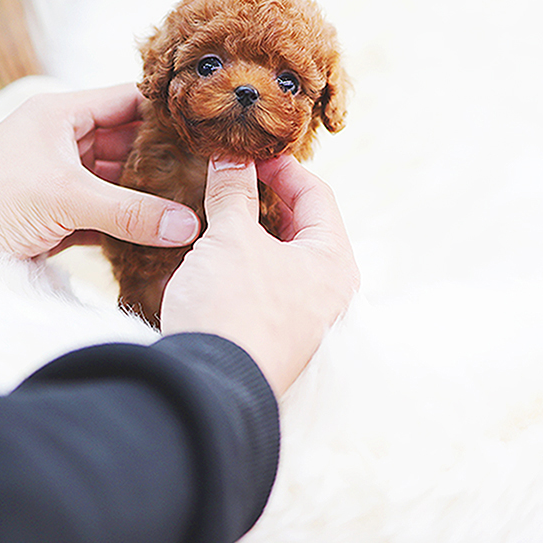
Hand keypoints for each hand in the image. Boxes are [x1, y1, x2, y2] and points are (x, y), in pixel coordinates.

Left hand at [0, 85, 200, 256]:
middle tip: (213, 173)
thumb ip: (130, 212)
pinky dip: (128, 225)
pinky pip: (103, 214)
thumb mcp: (64, 201)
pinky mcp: (55, 214)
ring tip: (196, 205)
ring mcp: (59, 178)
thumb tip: (189, 226)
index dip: (168, 113)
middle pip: (128, 143)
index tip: (212, 128)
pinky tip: (162, 235)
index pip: (129, 101)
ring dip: (149, 195)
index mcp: (60, 114)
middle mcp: (62, 140)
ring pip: (117, 181)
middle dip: (165, 160)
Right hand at [161, 156, 358, 395]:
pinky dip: (239, 268)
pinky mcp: (273, 340)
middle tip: (229, 181)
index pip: (317, 194)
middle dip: (263, 201)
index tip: (245, 154)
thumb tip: (230, 158)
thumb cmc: (232, 309)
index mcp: (334, 262)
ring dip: (248, 235)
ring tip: (215, 217)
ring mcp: (302, 321)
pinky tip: (209, 260)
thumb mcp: (230, 236)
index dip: (280, 167)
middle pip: (300, 228)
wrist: (208, 387)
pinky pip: (262, 290)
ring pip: (278, 260)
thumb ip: (232, 192)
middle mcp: (328, 293)